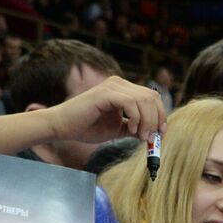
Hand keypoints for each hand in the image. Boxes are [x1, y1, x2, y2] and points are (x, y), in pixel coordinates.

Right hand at [45, 75, 164, 145]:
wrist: (62, 127)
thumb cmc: (86, 127)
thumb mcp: (116, 129)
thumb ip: (133, 128)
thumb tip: (151, 133)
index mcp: (123, 90)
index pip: (152, 97)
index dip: (160, 116)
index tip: (160, 135)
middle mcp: (119, 83)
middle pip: (152, 97)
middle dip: (156, 119)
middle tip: (151, 138)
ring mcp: (112, 86)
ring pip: (144, 99)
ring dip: (147, 121)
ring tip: (141, 137)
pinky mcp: (105, 93)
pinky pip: (130, 103)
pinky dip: (135, 118)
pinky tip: (130, 129)